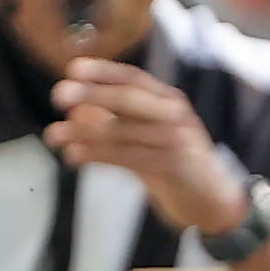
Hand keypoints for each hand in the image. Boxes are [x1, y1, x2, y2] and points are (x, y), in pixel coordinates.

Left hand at [48, 58, 249, 236]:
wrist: (214, 202)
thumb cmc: (175, 167)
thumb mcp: (144, 140)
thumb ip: (116, 125)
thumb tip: (76, 113)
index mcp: (168, 101)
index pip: (133, 78)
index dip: (103, 71)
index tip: (72, 68)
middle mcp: (175, 114)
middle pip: (130, 97)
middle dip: (92, 93)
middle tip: (58, 94)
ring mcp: (178, 140)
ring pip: (125, 130)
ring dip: (85, 132)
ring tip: (54, 135)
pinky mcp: (175, 166)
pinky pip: (130, 157)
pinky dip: (99, 156)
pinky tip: (75, 156)